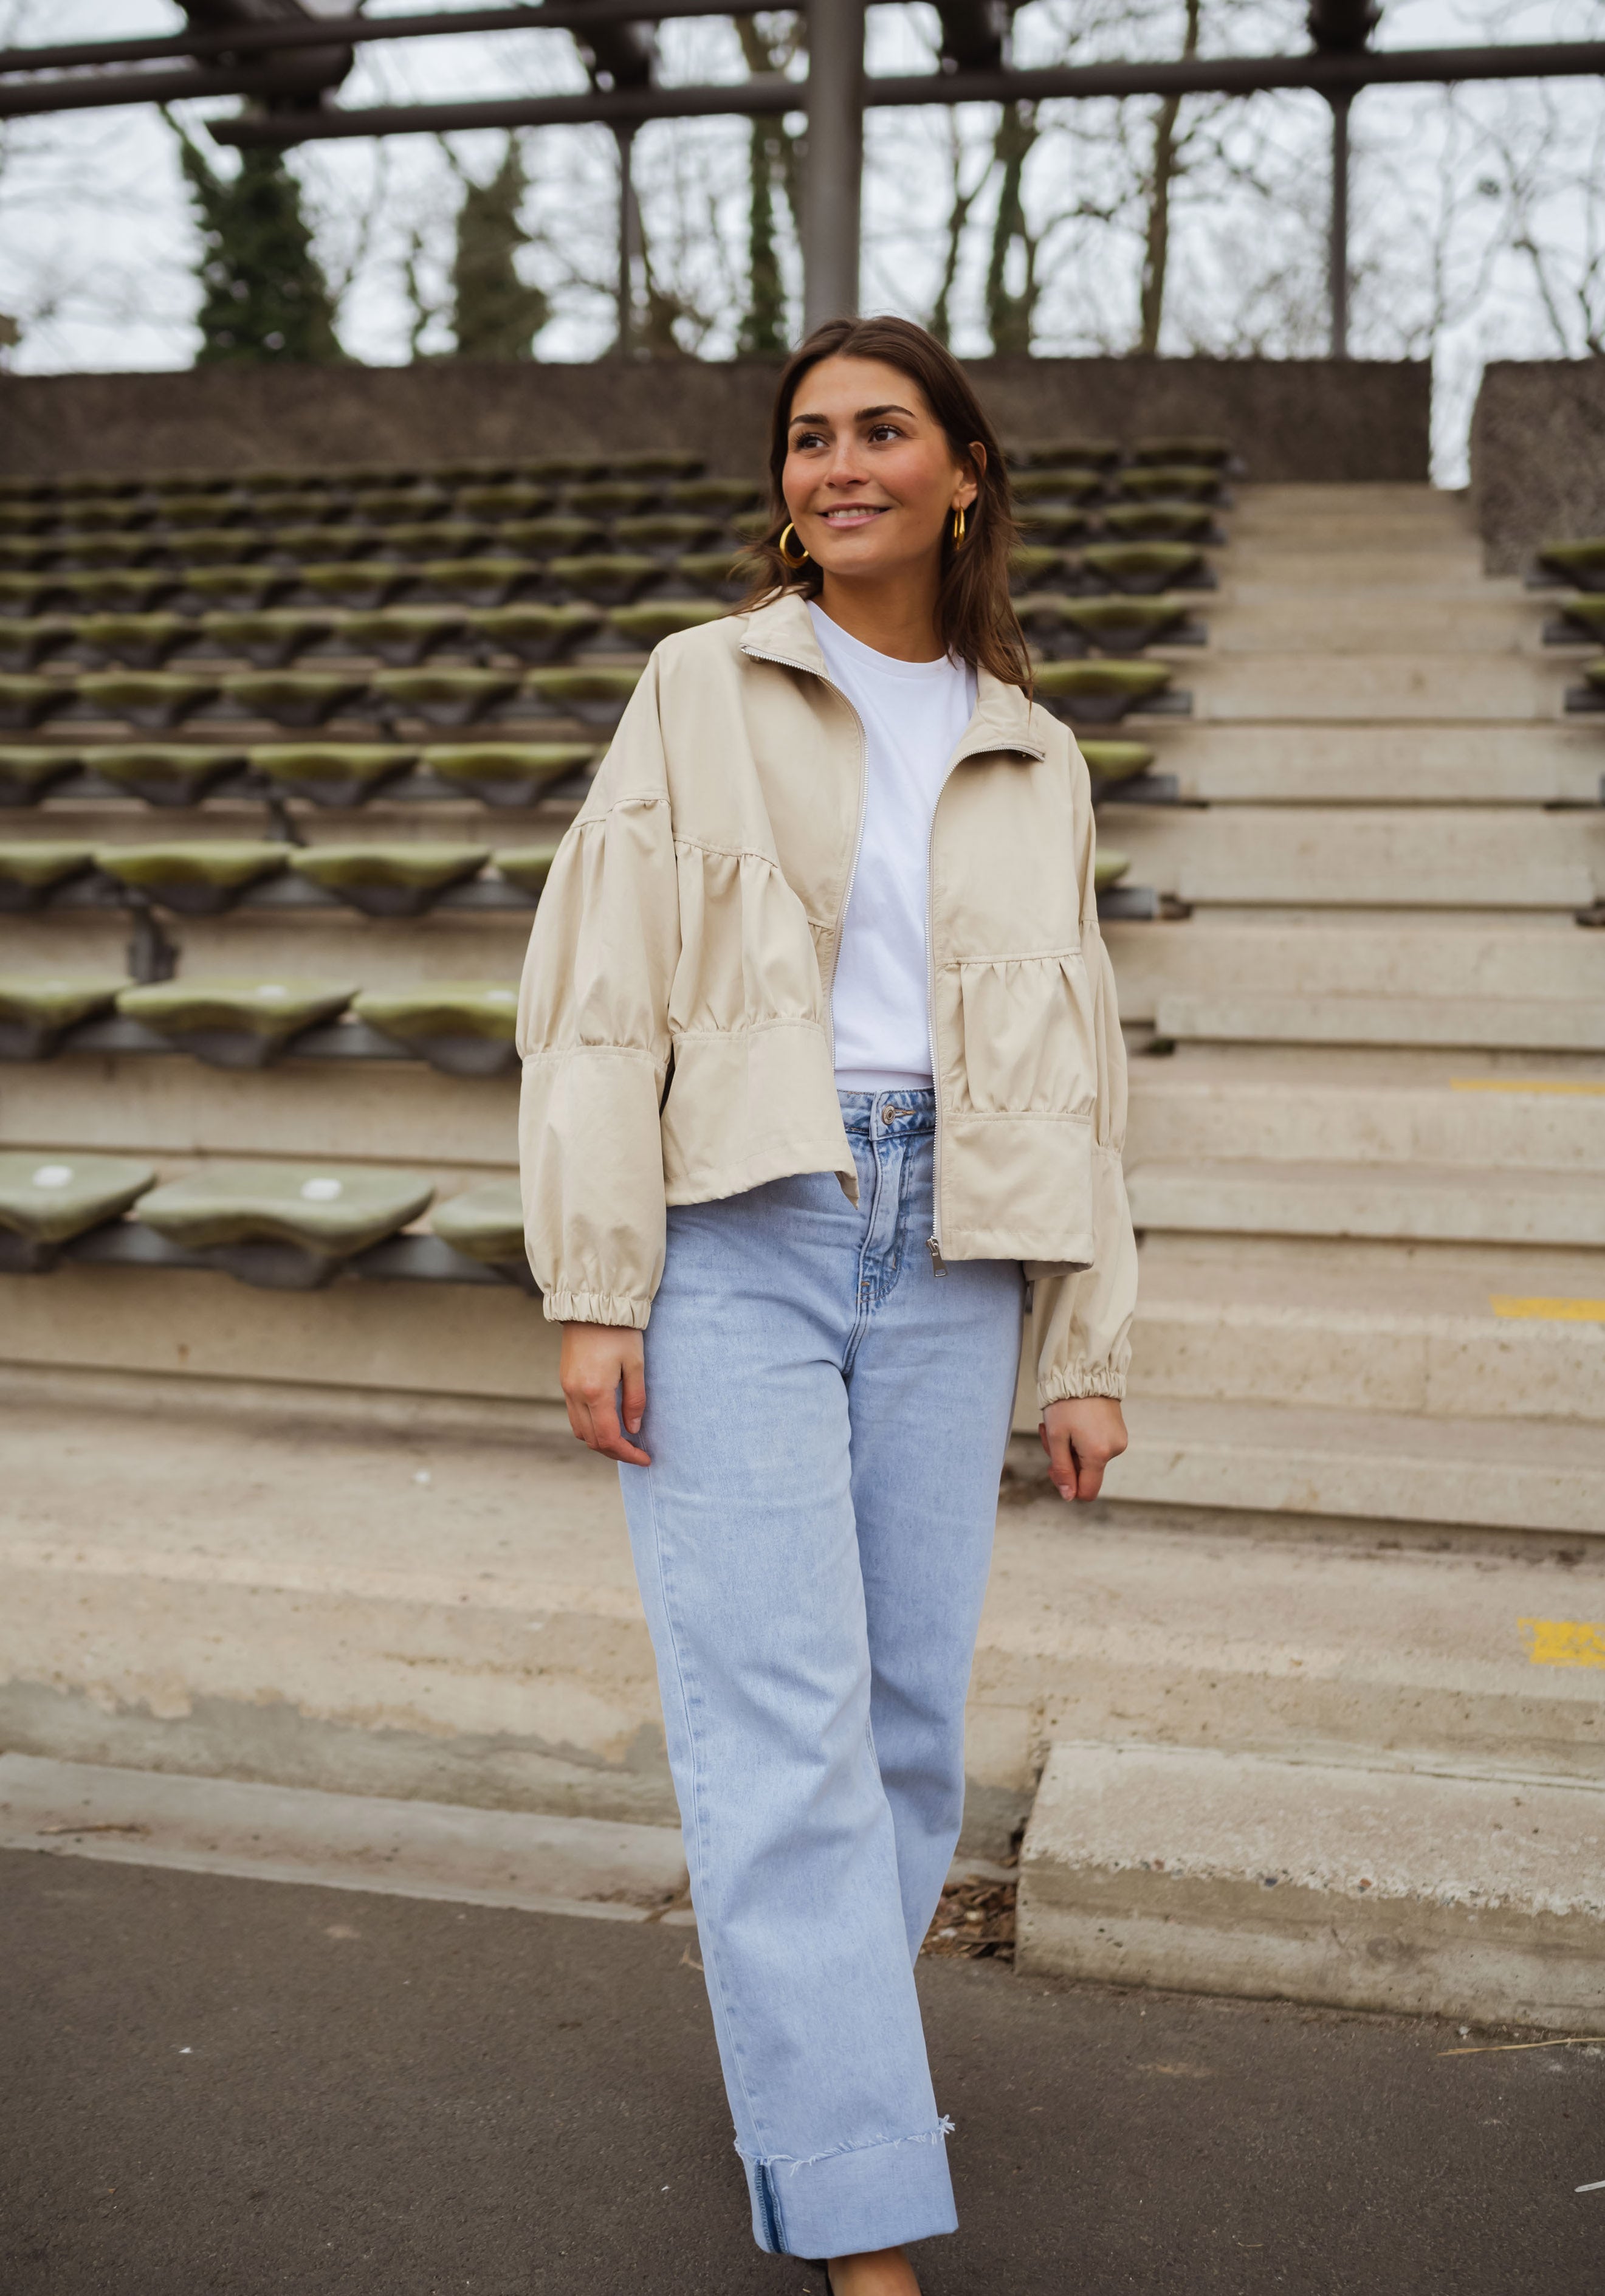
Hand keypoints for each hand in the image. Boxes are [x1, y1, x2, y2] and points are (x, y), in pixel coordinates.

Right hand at [559, 1322, 649, 1465]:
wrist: (592, 1306)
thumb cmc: (619, 1332)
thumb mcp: (636, 1364)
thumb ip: (636, 1400)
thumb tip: (633, 1428)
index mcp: (596, 1391)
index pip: (609, 1437)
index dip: (628, 1453)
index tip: (645, 1458)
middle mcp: (576, 1394)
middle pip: (592, 1440)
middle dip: (615, 1452)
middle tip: (637, 1452)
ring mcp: (567, 1389)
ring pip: (580, 1430)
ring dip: (600, 1441)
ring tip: (623, 1440)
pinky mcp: (565, 1382)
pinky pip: (575, 1416)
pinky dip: (590, 1426)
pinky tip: (607, 1422)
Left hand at [1039, 1396, 1126, 1503]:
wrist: (1084, 1371)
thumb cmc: (1066, 1403)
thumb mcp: (1056, 1437)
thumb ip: (1062, 1469)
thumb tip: (1068, 1496)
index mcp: (1098, 1454)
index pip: (1087, 1491)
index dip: (1068, 1486)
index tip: (1054, 1466)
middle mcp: (1114, 1450)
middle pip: (1086, 1473)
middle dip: (1065, 1460)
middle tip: (1049, 1436)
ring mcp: (1118, 1440)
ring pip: (1090, 1459)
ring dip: (1071, 1447)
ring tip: (1061, 1424)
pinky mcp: (1118, 1430)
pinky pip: (1097, 1446)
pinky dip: (1082, 1439)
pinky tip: (1074, 1421)